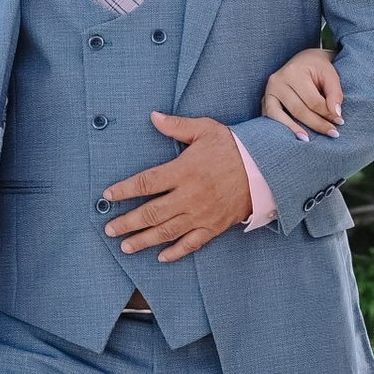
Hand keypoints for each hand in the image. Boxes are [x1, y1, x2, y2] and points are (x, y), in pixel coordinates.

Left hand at [102, 113, 254, 260]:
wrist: (266, 168)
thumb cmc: (234, 147)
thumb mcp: (206, 130)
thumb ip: (177, 126)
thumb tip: (153, 116)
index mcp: (184, 170)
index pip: (146, 183)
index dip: (124, 190)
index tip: (108, 196)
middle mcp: (189, 195)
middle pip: (151, 213)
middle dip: (127, 222)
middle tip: (109, 229)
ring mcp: (201, 213)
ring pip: (167, 231)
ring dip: (143, 240)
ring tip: (125, 246)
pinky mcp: (214, 226)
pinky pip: (192, 243)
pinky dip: (176, 252)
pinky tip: (161, 257)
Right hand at [262, 49, 344, 137]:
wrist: (303, 59)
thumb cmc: (317, 68)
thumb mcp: (330, 74)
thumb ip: (335, 93)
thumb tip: (336, 115)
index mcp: (294, 72)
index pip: (312, 100)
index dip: (327, 113)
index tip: (340, 121)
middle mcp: (277, 80)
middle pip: (298, 110)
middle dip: (316, 124)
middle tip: (333, 133)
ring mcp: (268, 90)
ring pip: (279, 116)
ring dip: (294, 130)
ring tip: (308, 140)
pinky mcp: (265, 99)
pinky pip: (269, 117)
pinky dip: (280, 127)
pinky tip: (292, 135)